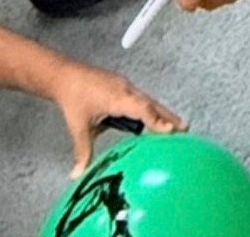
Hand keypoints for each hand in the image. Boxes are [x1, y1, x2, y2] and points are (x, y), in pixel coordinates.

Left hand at [50, 62, 184, 174]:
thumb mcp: (79, 127)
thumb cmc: (73, 96)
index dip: (157, 121)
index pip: (143, 109)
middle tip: (184, 129)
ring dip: (161, 112)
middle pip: (152, 104)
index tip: (171, 131)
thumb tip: (79, 174)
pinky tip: (151, 118)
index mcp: (118, 97)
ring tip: (174, 126)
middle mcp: (126, 90)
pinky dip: (150, 109)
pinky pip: (140, 99)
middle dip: (169, 117)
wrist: (65, 75)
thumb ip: (83, 152)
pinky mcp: (122, 87)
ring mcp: (125, 87)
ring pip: (148, 100)